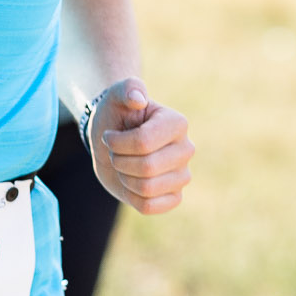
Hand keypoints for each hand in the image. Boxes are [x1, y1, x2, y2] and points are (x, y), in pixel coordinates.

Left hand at [89, 77, 191, 212]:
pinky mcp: (174, 197)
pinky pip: (150, 207)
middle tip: (116, 152)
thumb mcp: (116, 95)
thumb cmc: (116, 115)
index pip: (143, 143)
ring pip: (147, 189)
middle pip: (146, 168)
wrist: (112, 140)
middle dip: (119, 161)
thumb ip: (128, 88)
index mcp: (177, 123)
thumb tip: (138, 100)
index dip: (117, 143)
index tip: (109, 135)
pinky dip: (131, 197)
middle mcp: (186, 149)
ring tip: (124, 165)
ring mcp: (183, 175)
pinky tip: (131, 182)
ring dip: (124, 178)